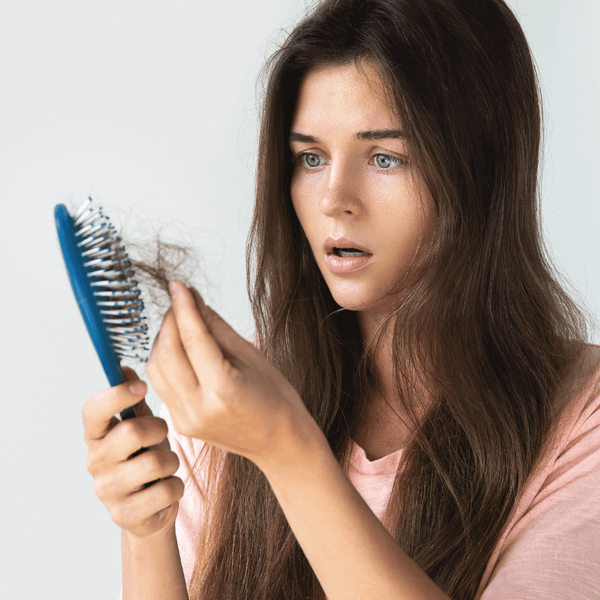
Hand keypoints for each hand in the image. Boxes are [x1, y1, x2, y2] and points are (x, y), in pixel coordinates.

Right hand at [83, 368, 183, 537]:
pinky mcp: (124, 515)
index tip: (142, 386)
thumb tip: (124, 368)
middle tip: (162, 436)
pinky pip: (166, 490)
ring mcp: (107, 490)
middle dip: (159, 430)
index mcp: (96, 435)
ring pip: (155, 462)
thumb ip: (133, 401)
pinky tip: (166, 488)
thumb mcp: (141, 426)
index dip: (116, 395)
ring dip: (171, 461)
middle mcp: (95, 461)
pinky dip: (176, 487)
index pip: (93, 410)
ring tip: (165, 465)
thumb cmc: (145, 457)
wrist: (149, 509)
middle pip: (132, 432)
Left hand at [146, 282, 319, 468]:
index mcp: (223, 390)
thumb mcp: (252, 356)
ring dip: (162, 340)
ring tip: (180, 324)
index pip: (193, 339)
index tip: (179, 286)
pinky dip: (165, 361)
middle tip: (181, 302)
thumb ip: (217, 328)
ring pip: (156, 369)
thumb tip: (194, 301)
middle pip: (166, 354)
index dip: (183, 308)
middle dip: (169, 322)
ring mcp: (185, 419)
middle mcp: (198, 408)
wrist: (279, 441)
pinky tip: (179, 348)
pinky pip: (161, 384)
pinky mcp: (180, 423)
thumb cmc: (275, 399)